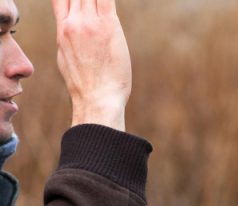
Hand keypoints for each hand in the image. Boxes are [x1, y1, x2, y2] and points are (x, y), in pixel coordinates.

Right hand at [51, 0, 131, 130]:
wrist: (96, 98)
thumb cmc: (86, 84)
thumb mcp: (66, 56)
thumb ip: (68, 37)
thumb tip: (71, 31)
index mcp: (62, 29)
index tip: (79, 2)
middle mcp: (73, 22)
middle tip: (97, 6)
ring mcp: (89, 22)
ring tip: (104, 9)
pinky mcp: (108, 25)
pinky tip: (109, 3)